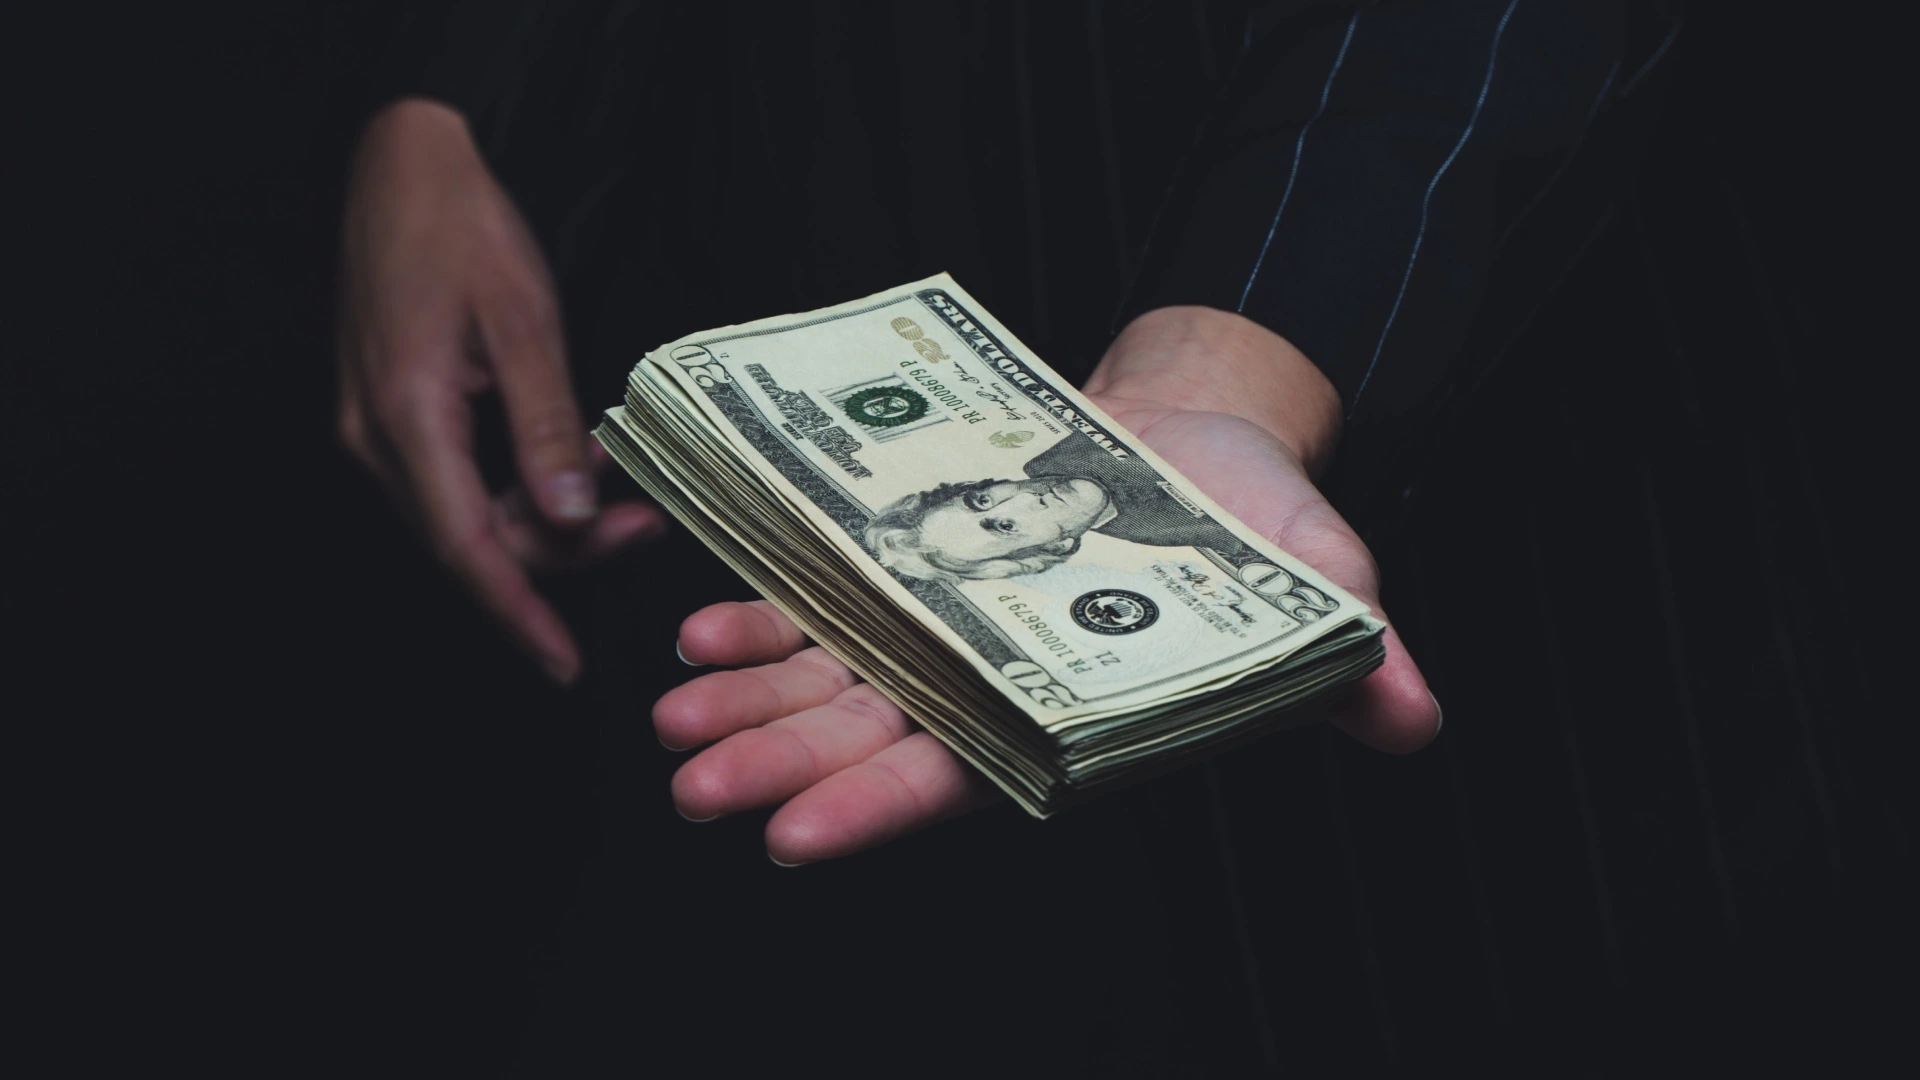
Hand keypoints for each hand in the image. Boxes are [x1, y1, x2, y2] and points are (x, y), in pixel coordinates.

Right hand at [336, 99, 664, 682]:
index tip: (561, 664)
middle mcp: (375, 439)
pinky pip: (454, 486)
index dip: (518, 614)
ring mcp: (374, 431)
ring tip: (621, 500)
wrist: (399, 166)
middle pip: (470, 542)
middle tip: (642, 527)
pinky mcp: (389, 418)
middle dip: (559, 557)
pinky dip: (514, 492)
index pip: (466, 548)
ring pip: (464, 519)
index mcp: (406, 417)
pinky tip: (568, 468)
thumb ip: (546, 427)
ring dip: (542, 525)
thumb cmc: (461, 227)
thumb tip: (568, 516)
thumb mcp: (524, 322)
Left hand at [655, 307, 1439, 862]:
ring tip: (672, 716)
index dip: (882, 808)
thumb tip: (1411, 722)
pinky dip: (761, 613)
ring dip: (747, 699)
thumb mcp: (1323, 586)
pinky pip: (823, 597)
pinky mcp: (912, 563)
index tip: (795, 837)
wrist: (1199, 437)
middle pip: (871, 739)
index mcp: (1077, 715)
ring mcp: (942, 627)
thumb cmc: (1262, 523)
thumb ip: (1356, 659)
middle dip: (781, 762)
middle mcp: (994, 687)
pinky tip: (703, 624)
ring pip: (829, 678)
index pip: (970, 779)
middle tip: (694, 783)